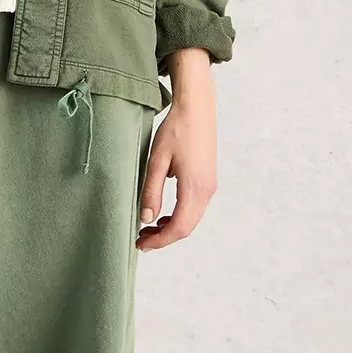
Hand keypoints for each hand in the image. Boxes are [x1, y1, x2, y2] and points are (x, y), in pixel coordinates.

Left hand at [137, 55, 216, 251]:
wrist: (197, 107)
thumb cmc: (176, 129)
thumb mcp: (157, 160)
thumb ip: (151, 191)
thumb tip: (147, 219)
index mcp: (195, 187)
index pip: (178, 227)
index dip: (159, 241)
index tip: (141, 244)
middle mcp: (207, 191)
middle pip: (187, 228)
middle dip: (164, 238)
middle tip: (141, 240)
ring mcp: (210, 186)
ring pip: (192, 220)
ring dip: (171, 229)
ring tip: (148, 229)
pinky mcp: (208, 180)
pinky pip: (195, 208)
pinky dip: (180, 217)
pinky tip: (164, 215)